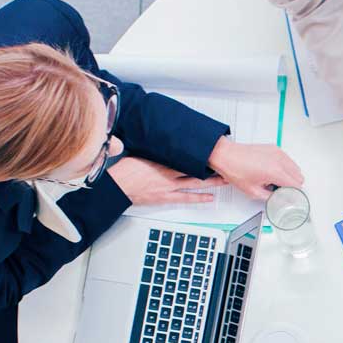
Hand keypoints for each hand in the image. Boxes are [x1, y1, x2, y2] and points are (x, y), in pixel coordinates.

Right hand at [106, 157, 223, 205]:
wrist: (118, 186)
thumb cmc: (125, 170)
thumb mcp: (140, 154)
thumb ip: (155, 151)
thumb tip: (163, 144)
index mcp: (162, 161)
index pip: (186, 155)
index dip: (200, 153)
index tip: (211, 150)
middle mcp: (168, 173)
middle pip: (194, 168)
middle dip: (211, 167)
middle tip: (223, 164)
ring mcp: (169, 186)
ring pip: (194, 183)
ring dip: (210, 182)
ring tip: (223, 180)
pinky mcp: (166, 197)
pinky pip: (186, 198)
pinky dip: (198, 197)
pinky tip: (209, 198)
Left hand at [209, 137, 302, 197]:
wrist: (226, 155)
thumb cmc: (235, 169)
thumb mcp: (253, 191)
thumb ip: (271, 198)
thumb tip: (279, 200)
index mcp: (275, 172)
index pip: (296, 186)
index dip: (293, 194)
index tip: (289, 197)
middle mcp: (279, 160)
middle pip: (299, 177)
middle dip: (292, 185)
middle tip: (280, 190)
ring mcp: (277, 153)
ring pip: (295, 168)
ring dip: (289, 176)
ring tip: (275, 181)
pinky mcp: (274, 149)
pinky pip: (287, 160)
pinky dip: (285, 167)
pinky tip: (272, 172)